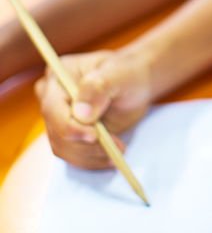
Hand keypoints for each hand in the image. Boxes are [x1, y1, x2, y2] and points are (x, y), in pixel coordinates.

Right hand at [35, 49, 152, 169]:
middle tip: (116, 147)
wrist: (137, 84)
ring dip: (90, 156)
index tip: (94, 135)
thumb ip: (99, 88)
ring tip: (117, 152)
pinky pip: (73, 155)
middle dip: (85, 145)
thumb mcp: (118, 74)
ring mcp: (59, 120)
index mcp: (57, 77)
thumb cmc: (127, 73)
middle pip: (56, 132)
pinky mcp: (69, 136)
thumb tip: (80, 114)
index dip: (70, 126)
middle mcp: (52, 99)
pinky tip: (111, 157)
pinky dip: (91, 160)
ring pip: (63, 148)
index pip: (52, 108)